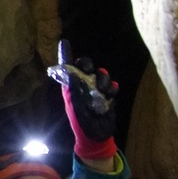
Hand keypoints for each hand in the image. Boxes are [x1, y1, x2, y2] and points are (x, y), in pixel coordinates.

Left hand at [48, 38, 118, 156]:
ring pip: (101, 74)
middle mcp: (83, 85)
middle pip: (86, 66)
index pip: (68, 67)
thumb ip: (74, 91)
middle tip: (91, 70)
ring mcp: (95, 89)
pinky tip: (110, 96)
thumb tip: (71, 73)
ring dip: (103, 80)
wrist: (96, 136)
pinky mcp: (107, 95)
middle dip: (89, 65)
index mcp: (71, 87)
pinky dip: (112, 89)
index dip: (66, 54)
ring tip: (103, 92)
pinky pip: (112, 85)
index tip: (65, 42)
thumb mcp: (75, 107)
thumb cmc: (81, 123)